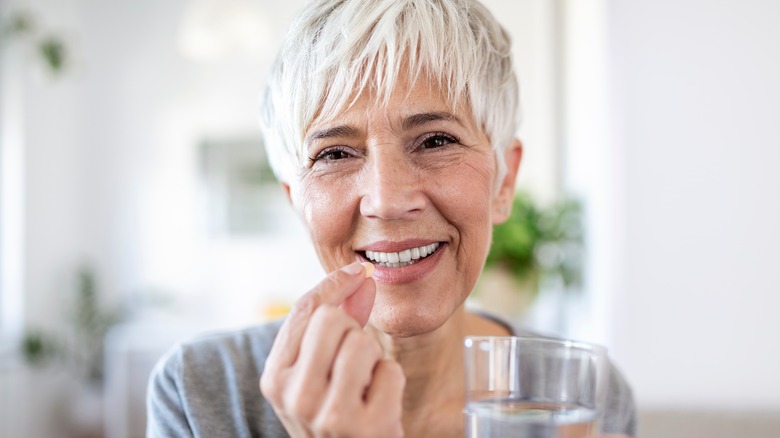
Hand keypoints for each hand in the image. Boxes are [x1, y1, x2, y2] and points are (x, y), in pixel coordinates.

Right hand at [260, 262, 405, 437]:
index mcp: (275, 378)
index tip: (358, 271)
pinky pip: (390, 372)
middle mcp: (296, 397)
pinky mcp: (367, 428)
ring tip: (363, 386)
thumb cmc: (332, 413)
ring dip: (372, 359)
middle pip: (332, 319)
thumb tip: (360, 275)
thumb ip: (329, 325)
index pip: (305, 310)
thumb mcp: (314, 374)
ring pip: (363, 344)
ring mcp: (330, 415)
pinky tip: (378, 404)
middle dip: (352, 330)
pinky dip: (391, 383)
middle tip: (352, 360)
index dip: (335, 283)